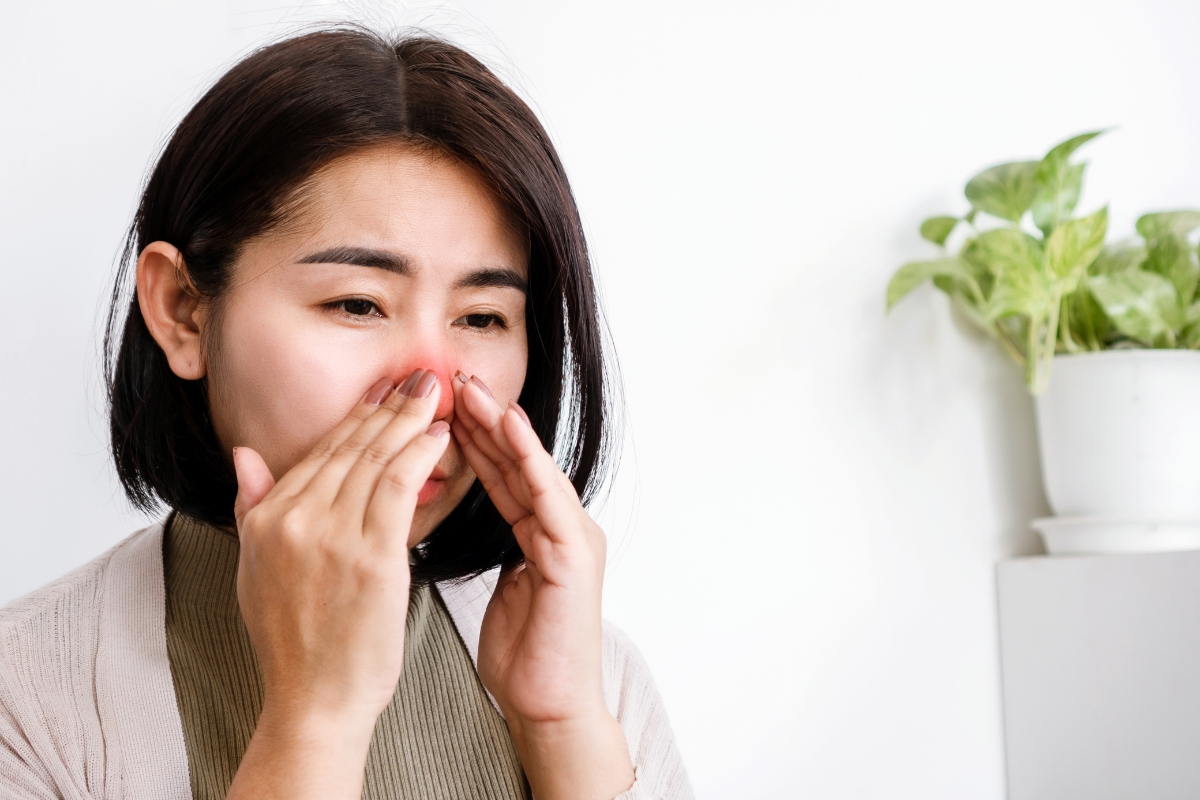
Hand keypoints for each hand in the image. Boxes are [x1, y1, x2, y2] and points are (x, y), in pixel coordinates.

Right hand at [226, 370, 449, 799]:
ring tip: (435, 393)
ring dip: (409, 420)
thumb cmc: (296, 641)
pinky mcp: (369, 557)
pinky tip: (440, 435)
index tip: (383, 392)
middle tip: (418, 378)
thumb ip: (251, 507)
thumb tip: (244, 457)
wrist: (315, 699)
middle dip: (387, 406)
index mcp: (265, 519)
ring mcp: (329, 537)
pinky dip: (419, 453)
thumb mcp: (254, 569)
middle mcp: (292, 520)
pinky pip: (396, 486)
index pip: (319, 453)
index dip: (356, 418)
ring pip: (374, 458)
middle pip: (348, 447)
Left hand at [452, 373, 633, 799]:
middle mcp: (561, 525)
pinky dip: (530, 459)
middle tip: (451, 378)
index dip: (470, 436)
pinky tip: (509, 428)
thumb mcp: (494, 586)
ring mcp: (574, 536)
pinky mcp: (577, 554)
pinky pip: (550, 495)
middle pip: (517, 460)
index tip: (436, 405)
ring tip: (475, 390)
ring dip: (504, 426)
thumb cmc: (522, 655)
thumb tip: (442, 522)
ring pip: (534, 467)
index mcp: (540, 532)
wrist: (549, 705)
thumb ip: (487, 549)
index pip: (500, 472)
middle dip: (484, 419)